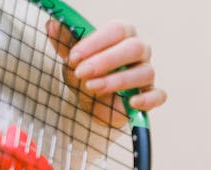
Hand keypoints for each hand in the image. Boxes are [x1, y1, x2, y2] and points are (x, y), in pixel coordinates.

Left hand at [47, 20, 167, 127]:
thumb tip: (52, 25)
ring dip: (118, 80)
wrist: (91, 103)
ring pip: (144, 72)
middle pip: (134, 48)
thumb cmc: (86, 74)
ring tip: (93, 87)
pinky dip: (147, 99)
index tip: (75, 56)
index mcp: (122, 35)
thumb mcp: (73, 59)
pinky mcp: (151, 94)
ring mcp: (146, 72)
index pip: (117, 30)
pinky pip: (158, 95)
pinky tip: (132, 103)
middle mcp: (139, 50)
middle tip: (82, 72)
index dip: (96, 42)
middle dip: (106, 60)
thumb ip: (65, 42)